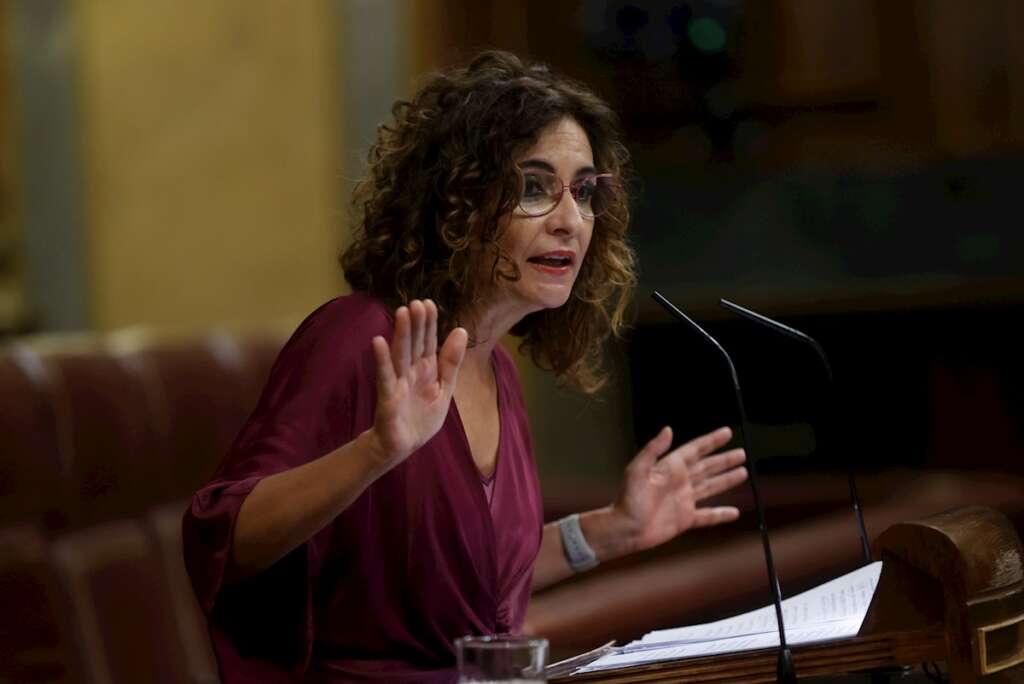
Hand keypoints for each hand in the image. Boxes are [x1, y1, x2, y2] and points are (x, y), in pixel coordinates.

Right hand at [368, 299, 467, 466]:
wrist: (402, 447)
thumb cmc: (421, 418)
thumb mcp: (444, 388)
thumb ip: (451, 361)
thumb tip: (460, 330)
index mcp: (425, 369)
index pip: (427, 341)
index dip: (428, 323)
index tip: (429, 303)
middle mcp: (410, 372)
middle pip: (414, 344)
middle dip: (416, 324)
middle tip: (417, 302)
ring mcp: (397, 383)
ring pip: (400, 355)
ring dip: (401, 334)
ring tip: (402, 312)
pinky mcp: (388, 398)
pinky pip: (385, 377)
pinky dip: (382, 360)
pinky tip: (378, 342)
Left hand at [613, 426, 747, 554]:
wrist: (625, 529)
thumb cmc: (628, 499)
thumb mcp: (637, 470)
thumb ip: (653, 450)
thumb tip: (668, 429)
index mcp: (670, 468)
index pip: (696, 450)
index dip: (711, 441)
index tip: (727, 432)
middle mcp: (680, 482)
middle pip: (707, 467)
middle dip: (724, 460)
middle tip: (742, 453)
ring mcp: (684, 500)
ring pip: (711, 487)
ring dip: (726, 480)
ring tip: (743, 472)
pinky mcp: (685, 519)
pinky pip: (708, 516)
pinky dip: (721, 515)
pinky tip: (734, 513)